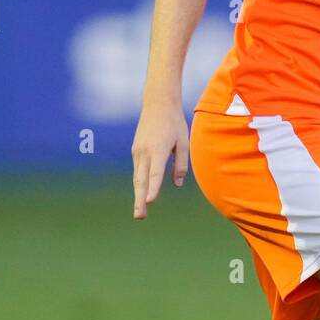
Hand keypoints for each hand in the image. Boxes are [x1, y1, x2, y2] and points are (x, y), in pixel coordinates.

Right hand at [132, 101, 189, 219]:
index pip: (155, 173)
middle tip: (140, 217)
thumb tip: (177, 184)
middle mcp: (145, 152)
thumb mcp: (184, 142)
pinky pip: (139, 170)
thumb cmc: (174, 123)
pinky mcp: (135, 151)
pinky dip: (140, 184)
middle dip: (140, 200)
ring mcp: (137, 151)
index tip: (150, 201)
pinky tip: (142, 195)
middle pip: (142, 180)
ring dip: (138, 195)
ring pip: (138, 177)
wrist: (157, 103)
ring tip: (140, 212)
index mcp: (159, 149)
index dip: (153, 188)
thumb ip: (181, 164)